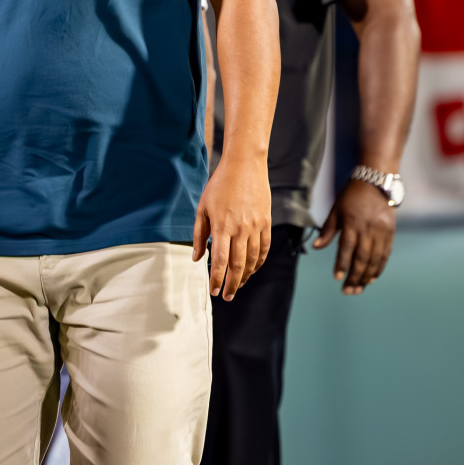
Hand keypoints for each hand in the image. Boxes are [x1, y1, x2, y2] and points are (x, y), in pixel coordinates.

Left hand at [192, 155, 271, 300]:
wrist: (245, 167)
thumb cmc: (219, 186)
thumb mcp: (202, 208)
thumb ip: (200, 234)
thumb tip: (197, 258)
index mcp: (222, 226)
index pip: (221, 261)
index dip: (218, 279)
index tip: (214, 291)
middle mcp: (241, 229)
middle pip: (238, 265)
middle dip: (232, 284)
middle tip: (227, 297)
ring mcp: (256, 227)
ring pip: (253, 260)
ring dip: (245, 276)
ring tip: (238, 285)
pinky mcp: (266, 223)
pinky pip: (264, 249)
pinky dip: (258, 262)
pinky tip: (252, 269)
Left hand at [313, 178, 396, 294]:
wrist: (376, 183)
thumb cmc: (351, 196)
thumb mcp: (336, 209)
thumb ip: (328, 230)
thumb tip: (316, 247)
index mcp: (353, 223)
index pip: (347, 248)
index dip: (342, 264)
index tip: (337, 278)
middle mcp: (369, 230)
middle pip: (362, 258)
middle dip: (355, 276)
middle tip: (348, 291)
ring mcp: (382, 233)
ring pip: (375, 259)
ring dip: (367, 276)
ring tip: (358, 289)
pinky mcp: (390, 234)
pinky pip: (385, 255)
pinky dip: (379, 268)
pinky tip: (372, 278)